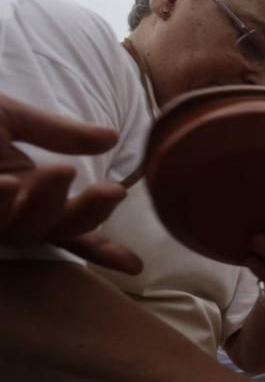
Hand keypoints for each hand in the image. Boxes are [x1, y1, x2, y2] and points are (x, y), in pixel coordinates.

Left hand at [0, 94, 140, 272]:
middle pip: (53, 232)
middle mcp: (0, 215)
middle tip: (111, 192)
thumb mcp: (9, 115)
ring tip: (58, 173)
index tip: (135, 266)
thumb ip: (59, 131)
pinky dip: (0, 203)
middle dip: (85, 216)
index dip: (100, 248)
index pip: (68, 230)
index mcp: (21, 197)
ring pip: (21, 229)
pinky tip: (8, 184)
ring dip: (43, 206)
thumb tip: (111, 140)